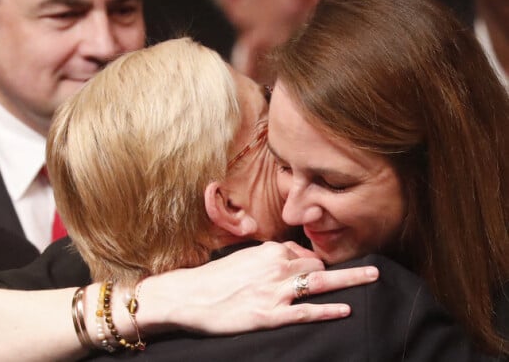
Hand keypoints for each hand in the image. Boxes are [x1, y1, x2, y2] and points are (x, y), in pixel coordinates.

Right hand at [138, 241, 378, 334]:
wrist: (192, 295)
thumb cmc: (217, 276)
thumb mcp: (244, 256)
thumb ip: (269, 255)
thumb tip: (289, 256)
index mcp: (270, 249)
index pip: (303, 253)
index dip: (313, 262)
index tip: (323, 268)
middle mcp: (277, 266)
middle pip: (318, 265)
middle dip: (342, 268)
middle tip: (370, 270)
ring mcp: (276, 291)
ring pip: (320, 282)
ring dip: (350, 280)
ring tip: (373, 276)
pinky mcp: (271, 315)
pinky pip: (306, 311)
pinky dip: (328, 310)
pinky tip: (345, 309)